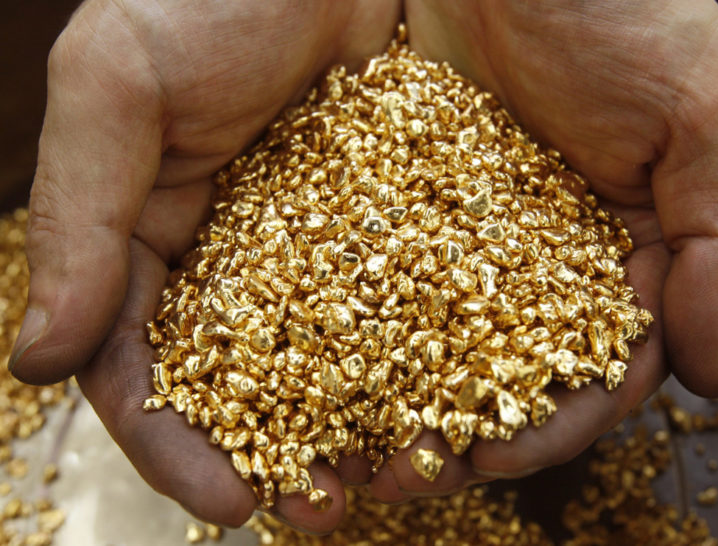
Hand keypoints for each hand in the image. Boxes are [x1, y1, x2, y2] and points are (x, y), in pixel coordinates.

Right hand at [9, 0, 399, 532]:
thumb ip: (78, 216)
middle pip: (239, 379)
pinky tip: (438, 394)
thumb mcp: (117, 85)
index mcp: (147, 239)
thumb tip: (36, 362)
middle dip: (272, 452)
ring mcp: (308, 242)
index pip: (140, 365)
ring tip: (388, 472)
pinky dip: (407, 352)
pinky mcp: (377, 221)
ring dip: (347, 421)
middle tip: (319, 508)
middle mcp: (227, 256)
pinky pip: (392, 299)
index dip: (174, 442)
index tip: (227, 501)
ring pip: (320, 353)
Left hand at [367, 0, 717, 501]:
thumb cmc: (623, 8)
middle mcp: (538, 260)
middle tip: (402, 472)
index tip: (491, 454)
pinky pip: (366, 273)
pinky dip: (343, 325)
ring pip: (427, 339)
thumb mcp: (707, 113)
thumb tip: (715, 371)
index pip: (595, 372)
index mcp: (620, 256)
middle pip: (500, 373)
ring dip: (390, 399)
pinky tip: (308, 364)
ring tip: (342, 446)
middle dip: (456, 430)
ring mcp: (461, 234)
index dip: (549, 424)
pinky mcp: (395, 198)